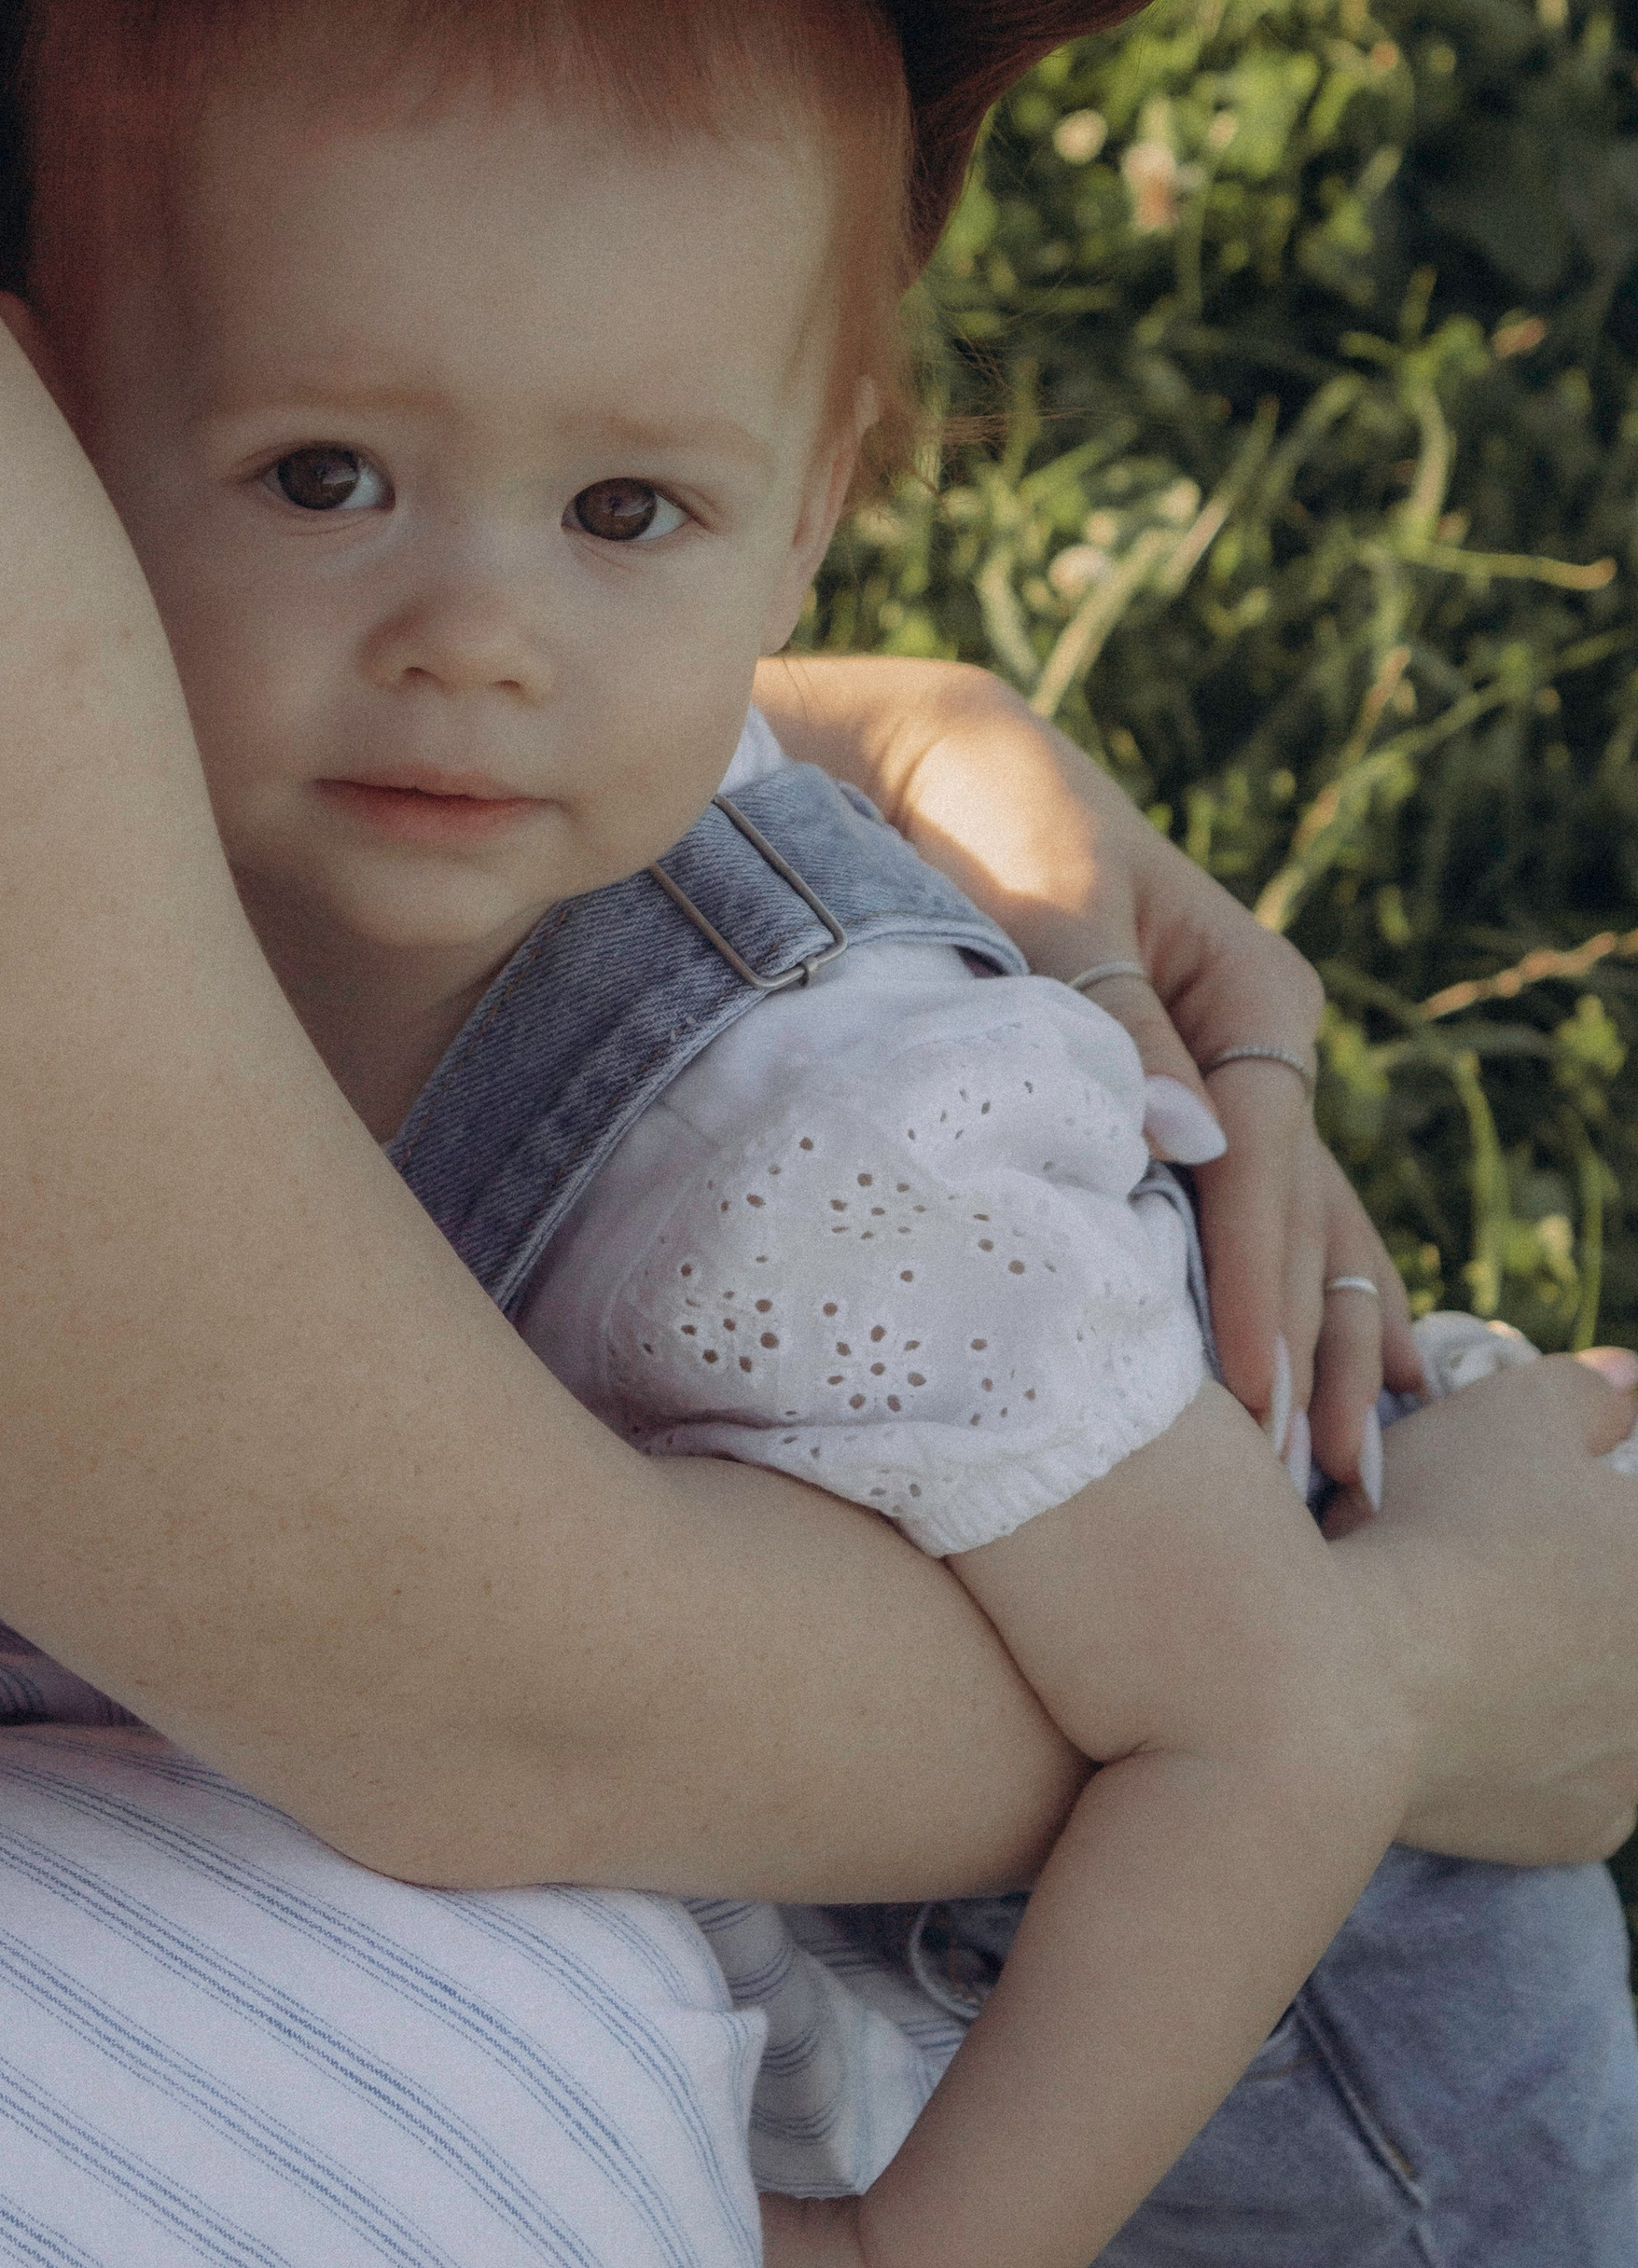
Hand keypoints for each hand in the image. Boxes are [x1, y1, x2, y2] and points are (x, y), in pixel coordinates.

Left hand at [755, 657, 1414, 1494]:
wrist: (930, 778)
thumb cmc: (989, 825)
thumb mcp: (1050, 895)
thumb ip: (1113, 1020)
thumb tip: (1186, 1151)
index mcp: (1254, 994)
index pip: (1265, 1166)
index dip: (1254, 1284)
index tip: (1247, 1397)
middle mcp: (1260, 1053)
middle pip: (1304, 1224)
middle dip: (1309, 1352)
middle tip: (1312, 1489)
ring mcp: (1228, 1096)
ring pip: (1299, 1243)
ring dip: (1318, 1357)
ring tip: (1338, 1487)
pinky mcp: (1176, 1127)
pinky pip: (1248, 1234)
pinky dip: (1281, 1315)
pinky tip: (1325, 1407)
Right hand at [1328, 1346, 1637, 1861]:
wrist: (1342, 1683)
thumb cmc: (1436, 1532)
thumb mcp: (1510, 1415)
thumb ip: (1590, 1393)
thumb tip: (1627, 1384)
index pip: (1632, 1539)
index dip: (1601, 1518)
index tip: (1545, 1514)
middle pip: (1624, 1617)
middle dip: (1589, 1591)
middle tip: (1512, 1566)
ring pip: (1620, 1704)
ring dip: (1579, 1674)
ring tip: (1491, 1636)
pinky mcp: (1588, 1828)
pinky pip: (1582, 1781)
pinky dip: (1542, 1749)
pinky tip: (1482, 1709)